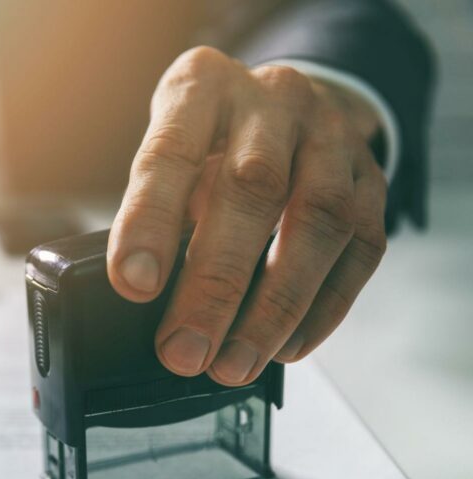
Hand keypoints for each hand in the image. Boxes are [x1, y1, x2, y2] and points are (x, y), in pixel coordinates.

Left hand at [107, 47, 387, 386]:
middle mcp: (273, 100)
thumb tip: (144, 299)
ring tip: (233, 364)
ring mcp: (331, 137)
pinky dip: (322, 308)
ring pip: (318, 221)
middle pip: (252, 189)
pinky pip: (359, 249)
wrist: (285, 108)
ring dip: (274, 307)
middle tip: (184, 351)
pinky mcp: (372, 180)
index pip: (172, 151)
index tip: (134, 286)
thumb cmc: (207, 143)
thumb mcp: (167, 155)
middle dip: (215, 284)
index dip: (151, 220)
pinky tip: (286, 348)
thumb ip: (157, 211)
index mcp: (203, 87)